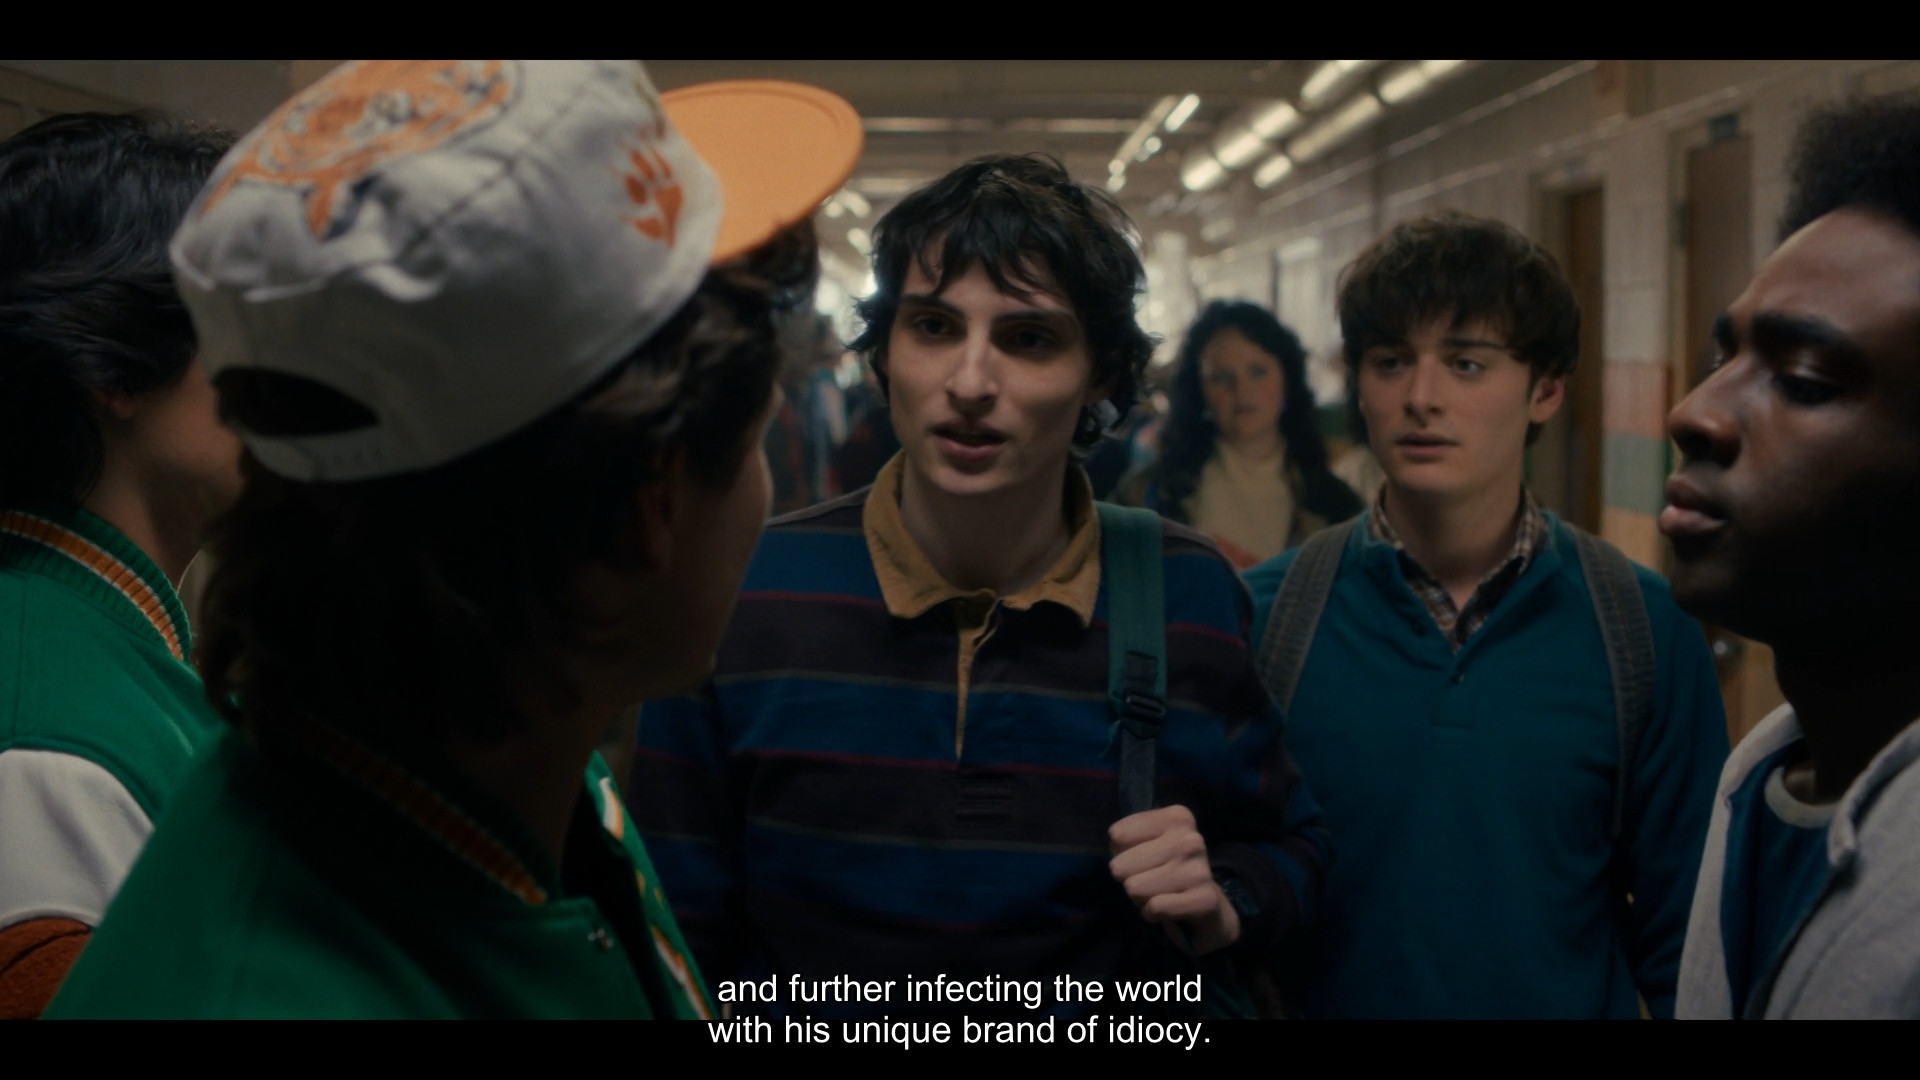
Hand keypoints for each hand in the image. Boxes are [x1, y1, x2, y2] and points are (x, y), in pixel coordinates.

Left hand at [1108, 804, 1240, 955]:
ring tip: (1160, 893)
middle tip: (1151, 880)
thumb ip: (1122, 843)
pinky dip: (1152, 914)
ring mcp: (1200, 870)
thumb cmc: (1165, 869)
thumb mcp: (1143, 843)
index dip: (1120, 853)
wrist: (1205, 903)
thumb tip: (1118, 865)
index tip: (1141, 857)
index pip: (1118, 835)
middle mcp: (1191, 839)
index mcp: (1177, 818)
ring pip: (1135, 889)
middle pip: (1121, 866)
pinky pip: (1154, 908)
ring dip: (1140, 898)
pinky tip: (1167, 909)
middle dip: (1129, 879)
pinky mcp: (1205, 900)